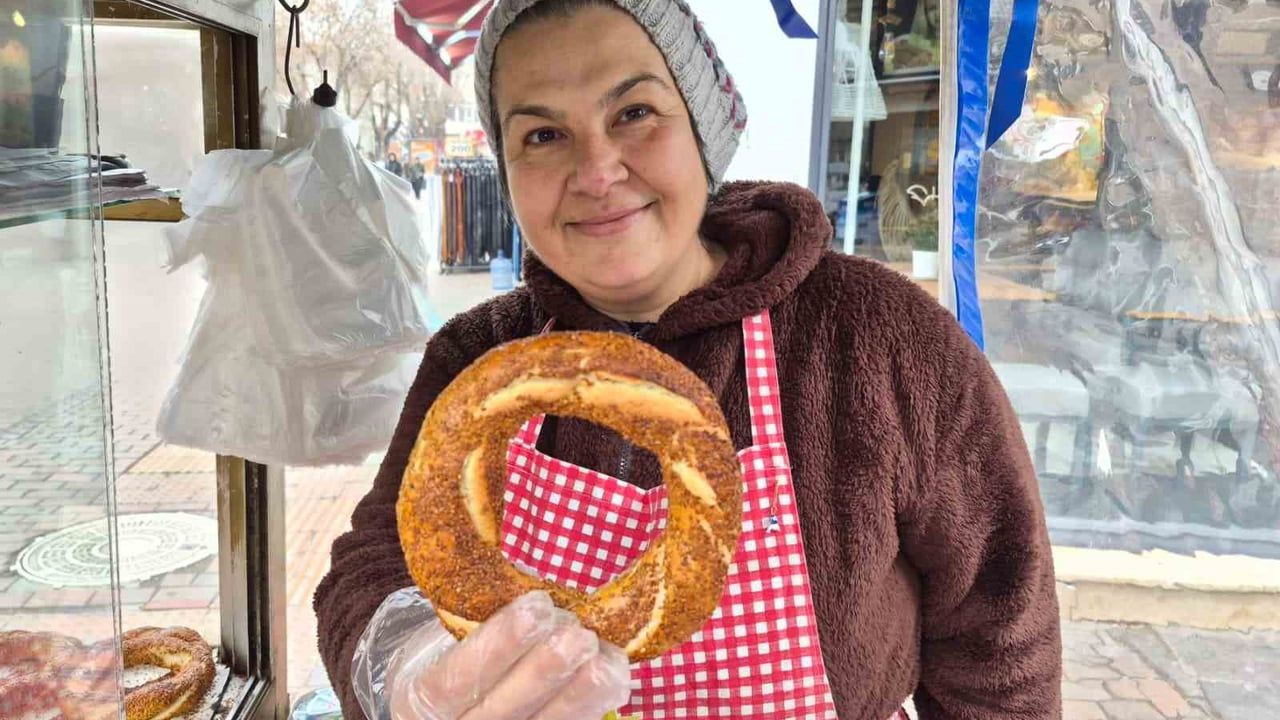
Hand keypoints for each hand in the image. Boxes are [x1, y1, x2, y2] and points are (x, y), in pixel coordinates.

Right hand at [387, 591, 630, 719]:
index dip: (500, 643)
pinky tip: (613, 680)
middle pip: (503, 708)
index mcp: (424, 700)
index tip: (537, 606)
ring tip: (606, 659)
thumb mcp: (441, 641)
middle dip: (546, 671)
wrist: (447, 708)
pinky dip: (591, 708)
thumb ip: (474, 623)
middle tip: (580, 637)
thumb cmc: (446, 659)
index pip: (458, 677)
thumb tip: (534, 593)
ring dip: (579, 695)